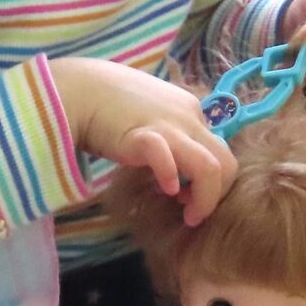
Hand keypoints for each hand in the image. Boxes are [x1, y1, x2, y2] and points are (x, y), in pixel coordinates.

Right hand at [56, 56, 235, 224]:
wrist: (78, 89)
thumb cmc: (111, 105)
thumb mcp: (154, 118)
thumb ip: (171, 139)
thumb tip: (178, 175)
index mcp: (192, 112)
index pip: (221, 151)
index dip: (214, 179)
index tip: (190, 194)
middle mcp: (189, 117)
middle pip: (227, 162)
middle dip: (217, 194)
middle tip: (193, 212)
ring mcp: (168, 125)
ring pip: (210, 165)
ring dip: (205, 198)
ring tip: (188, 215)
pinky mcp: (141, 133)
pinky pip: (166, 156)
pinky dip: (170, 176)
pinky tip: (165, 189)